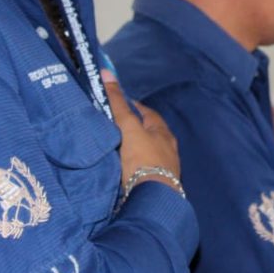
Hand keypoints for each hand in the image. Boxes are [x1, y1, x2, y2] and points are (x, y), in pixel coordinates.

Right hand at [102, 69, 181, 193]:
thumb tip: (107, 73)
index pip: (145, 112)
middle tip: (108, 126)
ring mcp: (163, 167)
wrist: (151, 199)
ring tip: (110, 148)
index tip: (113, 104)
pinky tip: (119, 170)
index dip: (129, 106)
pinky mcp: (155, 184)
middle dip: (129, 129)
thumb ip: (117, 103)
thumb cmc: (142, 159)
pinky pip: (140, 168)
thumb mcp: (128, 127)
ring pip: (144, 151)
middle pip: (145, 132)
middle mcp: (167, 148)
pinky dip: (130, 166)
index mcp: (163, 132)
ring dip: (130, 148)